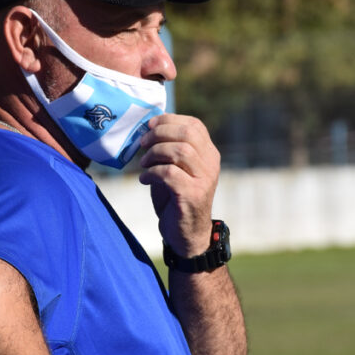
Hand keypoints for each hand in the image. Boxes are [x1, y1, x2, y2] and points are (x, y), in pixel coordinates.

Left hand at [138, 114, 219, 256]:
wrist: (187, 234)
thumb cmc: (176, 199)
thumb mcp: (174, 170)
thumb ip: (168, 150)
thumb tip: (147, 129)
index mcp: (209, 154)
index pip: (194, 125)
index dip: (169, 120)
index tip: (149, 125)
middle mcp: (211, 164)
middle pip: (187, 133)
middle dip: (160, 133)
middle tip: (143, 143)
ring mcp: (204, 179)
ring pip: (180, 151)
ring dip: (154, 154)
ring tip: (143, 164)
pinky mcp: (193, 194)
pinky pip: (169, 173)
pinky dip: (151, 173)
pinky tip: (144, 180)